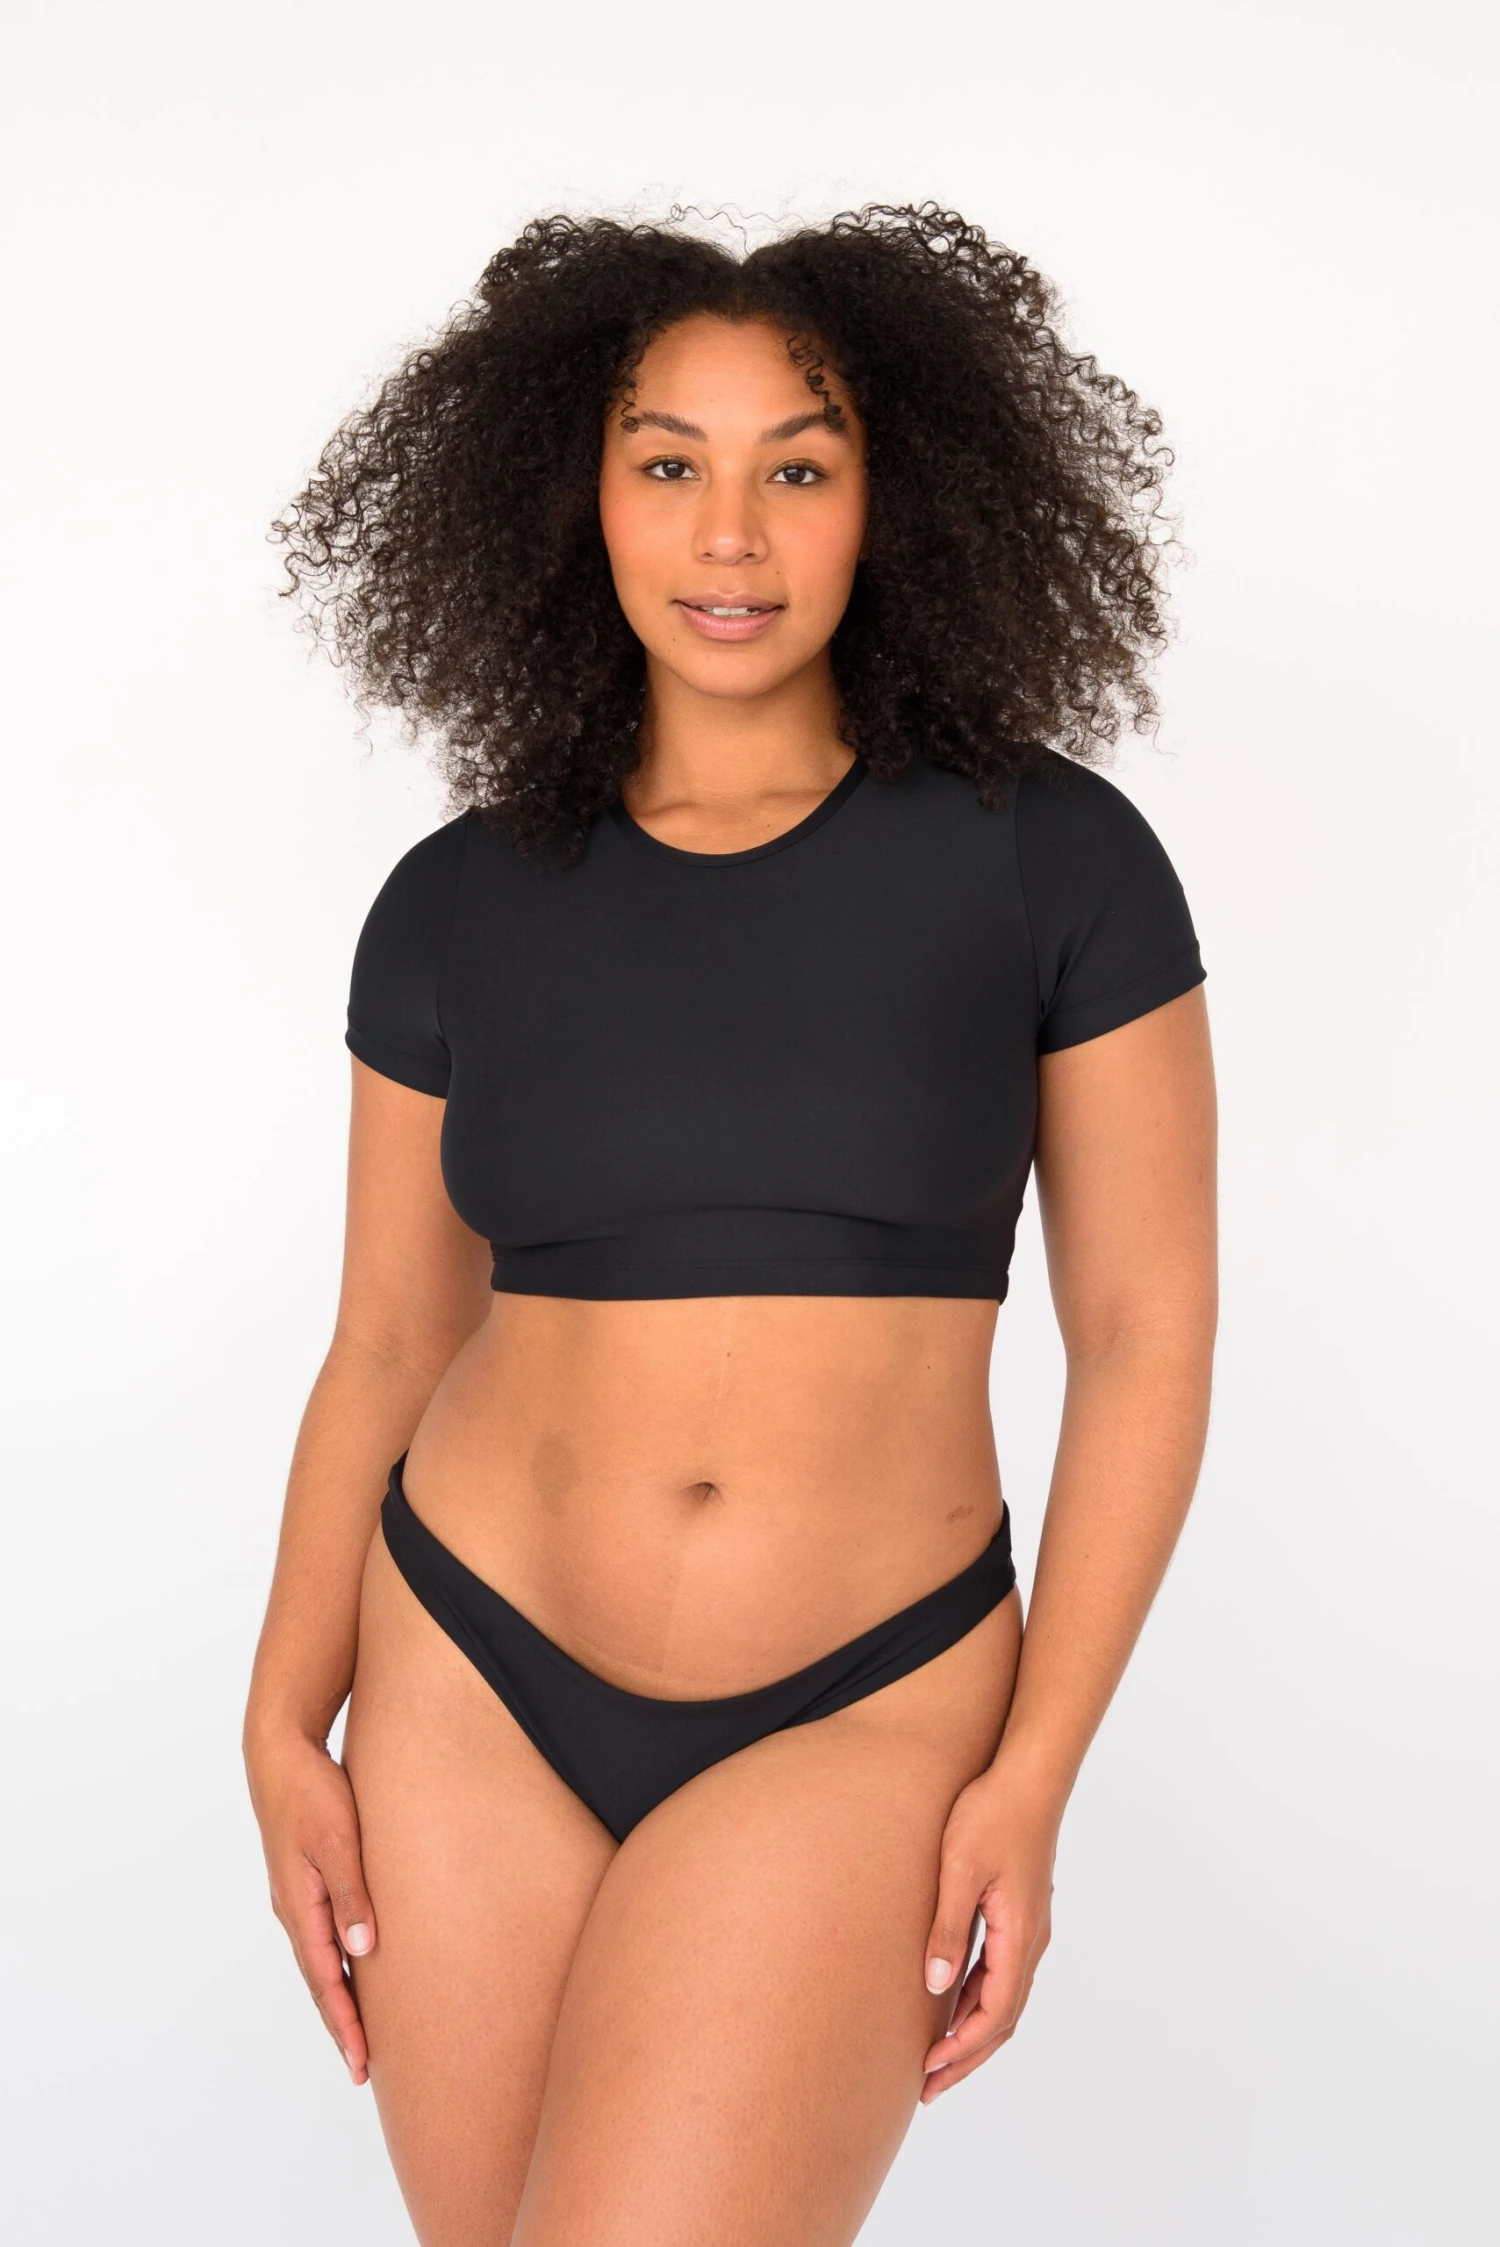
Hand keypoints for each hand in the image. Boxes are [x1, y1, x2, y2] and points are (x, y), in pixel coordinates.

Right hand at [245, 1730, 377, 2085]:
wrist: (280, 1754)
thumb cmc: (312, 1792)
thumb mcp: (338, 1840)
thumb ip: (351, 1892)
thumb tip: (362, 1949)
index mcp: (300, 1908)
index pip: (325, 1982)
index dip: (345, 2025)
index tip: (362, 2064)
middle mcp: (294, 1911)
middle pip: (320, 1981)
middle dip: (341, 2026)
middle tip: (364, 2069)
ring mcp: (297, 1897)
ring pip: (321, 1960)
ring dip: (339, 1998)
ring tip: (361, 2032)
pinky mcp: (305, 1881)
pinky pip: (323, 1935)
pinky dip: (338, 1963)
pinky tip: (355, 1967)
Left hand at [918, 1756, 1060, 2101]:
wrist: (1028, 1776)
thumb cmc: (991, 1815)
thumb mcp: (960, 1870)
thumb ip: (949, 1929)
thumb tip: (936, 1988)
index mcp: (1019, 1936)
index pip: (994, 2014)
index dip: (962, 2049)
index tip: (928, 2073)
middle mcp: (1031, 1941)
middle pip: (1003, 2018)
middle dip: (966, 2056)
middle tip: (928, 2088)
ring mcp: (1029, 1928)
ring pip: (1004, 1998)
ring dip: (973, 2031)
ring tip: (936, 2057)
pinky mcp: (1021, 1913)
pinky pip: (1002, 1973)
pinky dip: (979, 2000)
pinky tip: (952, 2002)